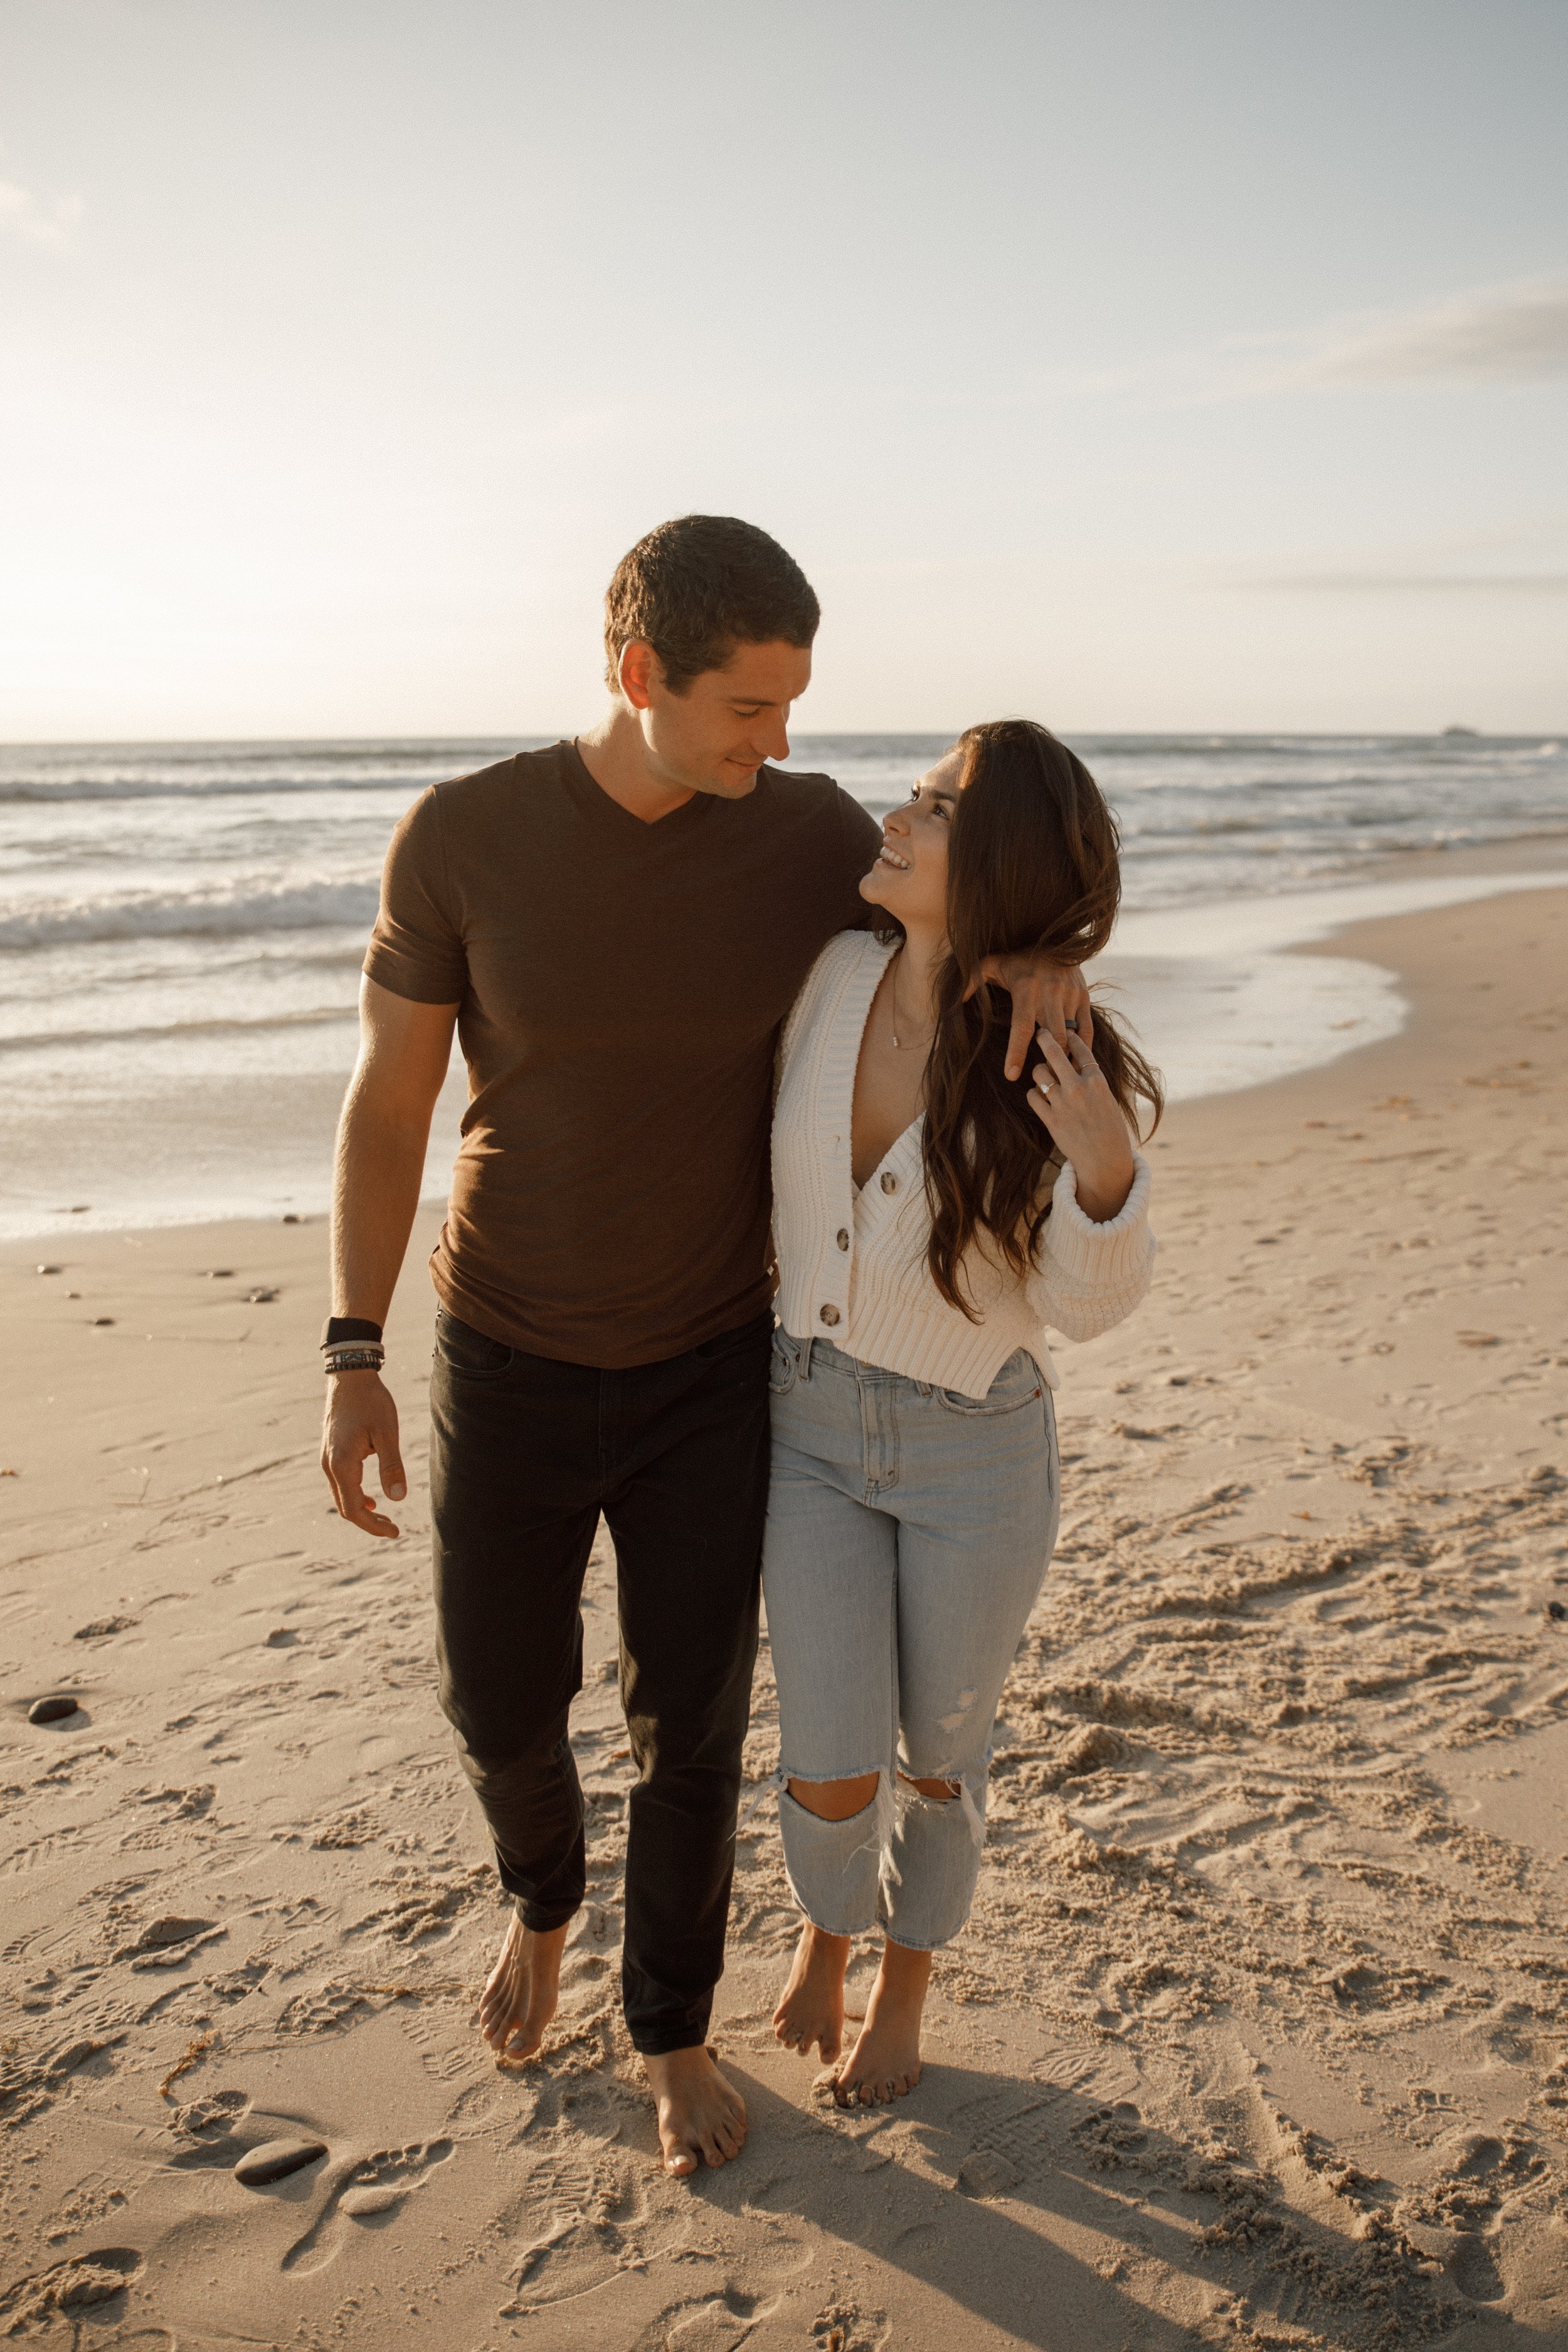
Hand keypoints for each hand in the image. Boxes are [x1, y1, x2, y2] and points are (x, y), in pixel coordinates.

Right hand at [321, 1370, 406, 1537]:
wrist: (349, 1376)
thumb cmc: (371, 1402)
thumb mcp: (387, 1433)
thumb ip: (392, 1467)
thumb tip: (398, 1499)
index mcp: (342, 1464)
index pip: (354, 1509)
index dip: (373, 1526)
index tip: (395, 1532)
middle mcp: (329, 1465)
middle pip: (345, 1507)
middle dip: (368, 1522)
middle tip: (393, 1529)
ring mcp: (327, 1459)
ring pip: (341, 1496)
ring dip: (361, 1510)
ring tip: (385, 1518)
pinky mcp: (330, 1452)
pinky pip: (339, 1483)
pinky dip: (355, 1495)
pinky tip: (372, 1499)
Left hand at [974, 951, 1093, 1079]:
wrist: (1055, 939)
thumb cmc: (1018, 958)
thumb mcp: (991, 963)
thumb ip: (971, 979)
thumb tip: (956, 999)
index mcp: (1026, 989)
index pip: (1022, 1027)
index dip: (1016, 1052)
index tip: (1011, 1075)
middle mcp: (1050, 993)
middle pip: (1052, 1037)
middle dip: (1047, 1060)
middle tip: (1039, 1080)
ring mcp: (1070, 995)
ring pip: (1070, 1036)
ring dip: (1064, 1058)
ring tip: (1056, 1076)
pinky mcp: (1084, 997)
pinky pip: (1087, 1029)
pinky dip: (1082, 1048)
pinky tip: (1074, 1061)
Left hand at [1028, 1028, 1133, 1221]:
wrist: (1104, 1161)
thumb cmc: (1110, 1130)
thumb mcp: (1107, 1100)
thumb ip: (1091, 1081)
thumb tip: (1076, 1063)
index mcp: (1097, 1081)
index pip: (1081, 1050)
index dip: (1072, 1038)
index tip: (1067, 1031)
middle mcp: (1078, 1088)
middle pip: (1055, 1053)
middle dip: (1045, 1038)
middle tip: (1040, 1032)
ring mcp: (1062, 1103)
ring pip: (1039, 1073)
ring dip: (1039, 1072)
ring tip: (1042, 1075)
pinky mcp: (1050, 1119)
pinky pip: (1032, 1096)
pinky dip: (1034, 1094)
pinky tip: (1040, 1096)